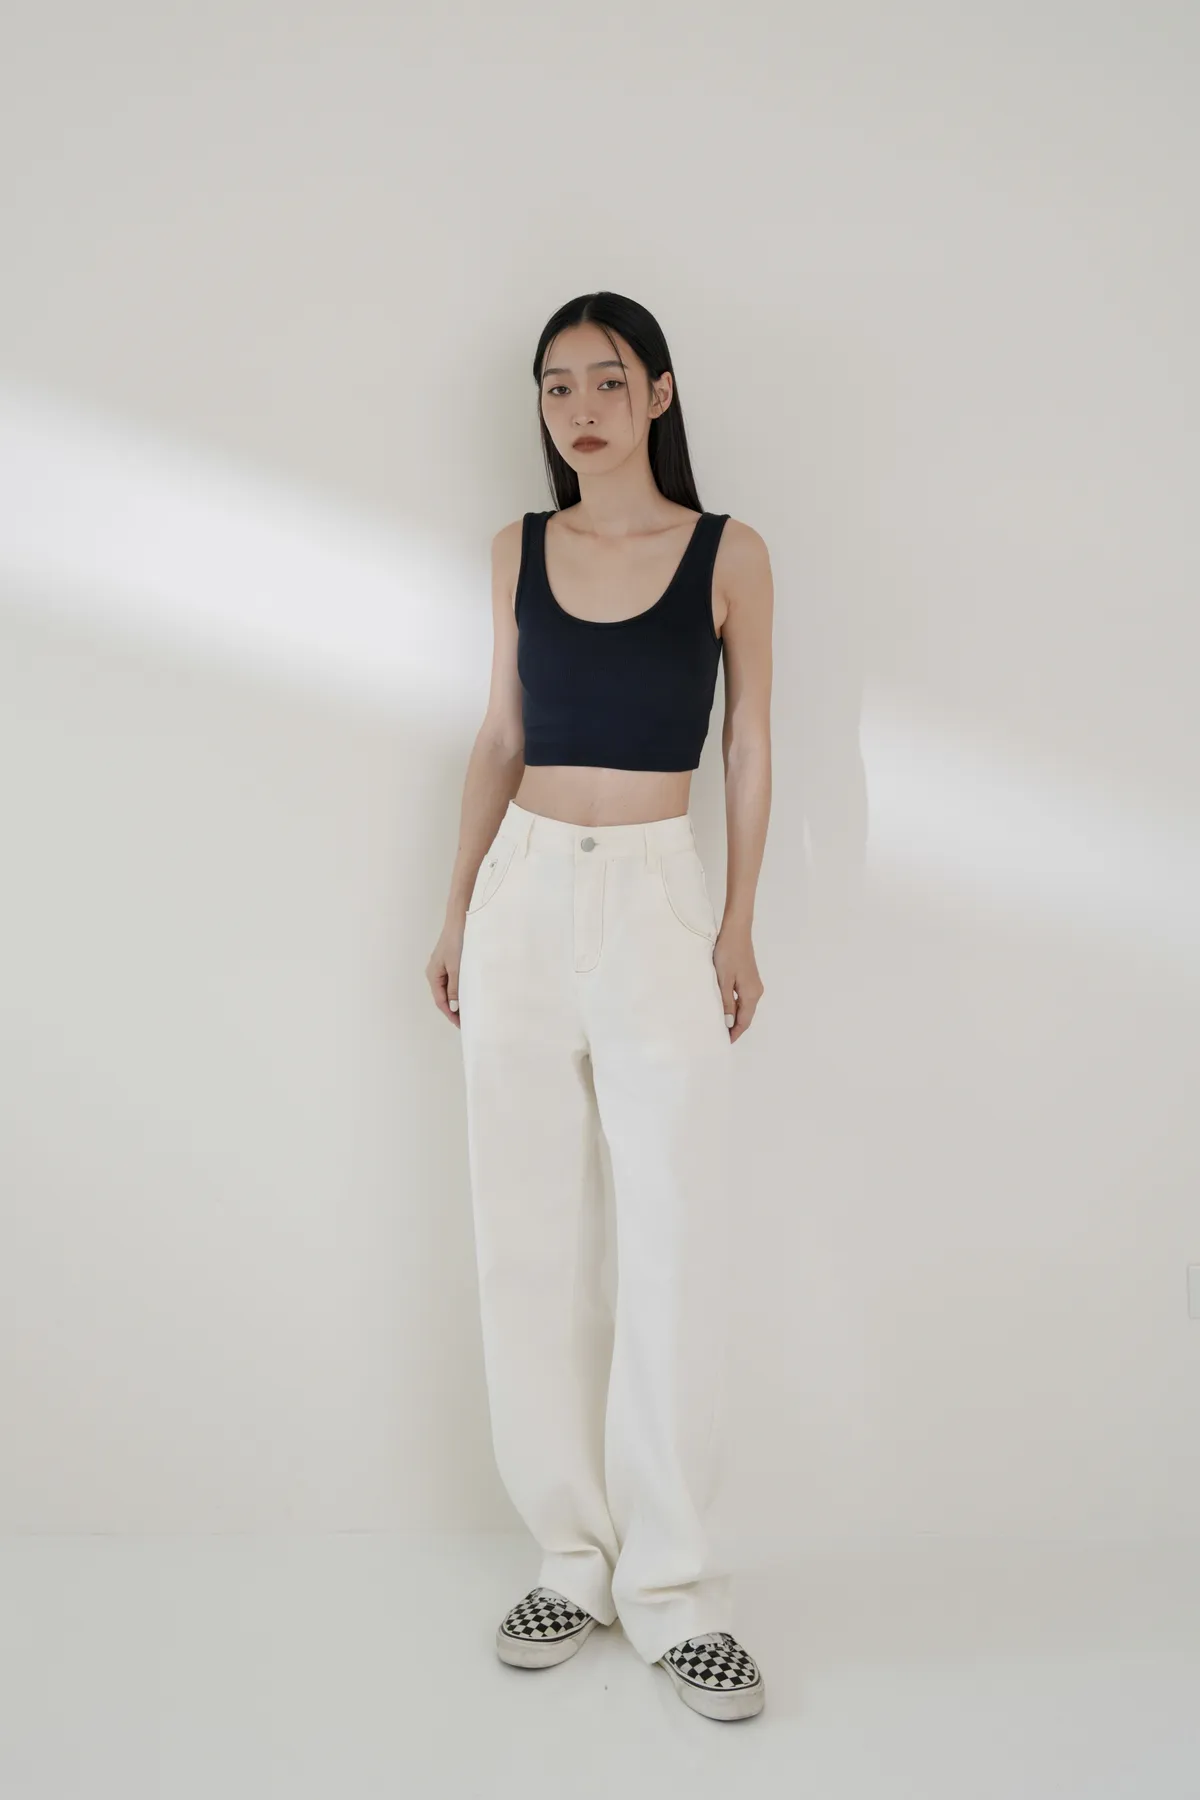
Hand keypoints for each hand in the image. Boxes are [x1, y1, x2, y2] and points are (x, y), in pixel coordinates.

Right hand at [427, 916, 464, 1027]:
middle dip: (454, 1010)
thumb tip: (454, 1008)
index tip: (461, 1025)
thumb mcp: (456, 968)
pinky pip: (454, 980)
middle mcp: (436, 972)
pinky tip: (469, 993)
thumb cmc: (456, 941)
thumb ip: (455, 988)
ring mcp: (443, 966)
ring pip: (450, 989)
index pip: (441, 1001)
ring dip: (458, 1000)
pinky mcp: (451, 961)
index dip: (450, 1014)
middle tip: (467, 1021)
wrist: (460, 919)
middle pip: (444, 996)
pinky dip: (460, 989)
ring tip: (470, 1010)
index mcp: (433, 975)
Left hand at [713, 923, 762, 1043]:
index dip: (734, 1033)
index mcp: (751, 994)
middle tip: (719, 1037)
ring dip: (734, 1017)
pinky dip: (735, 1007)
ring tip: (720, 1025)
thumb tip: (729, 1023)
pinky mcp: (749, 978)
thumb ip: (726, 1003)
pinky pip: (743, 999)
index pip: (744, 1021)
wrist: (736, 931)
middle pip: (746, 1016)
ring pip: (745, 1008)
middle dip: (735, 1028)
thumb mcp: (723, 980)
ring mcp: (754, 985)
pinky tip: (725, 1008)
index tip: (723, 1043)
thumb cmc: (728, 953)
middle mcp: (756, 992)